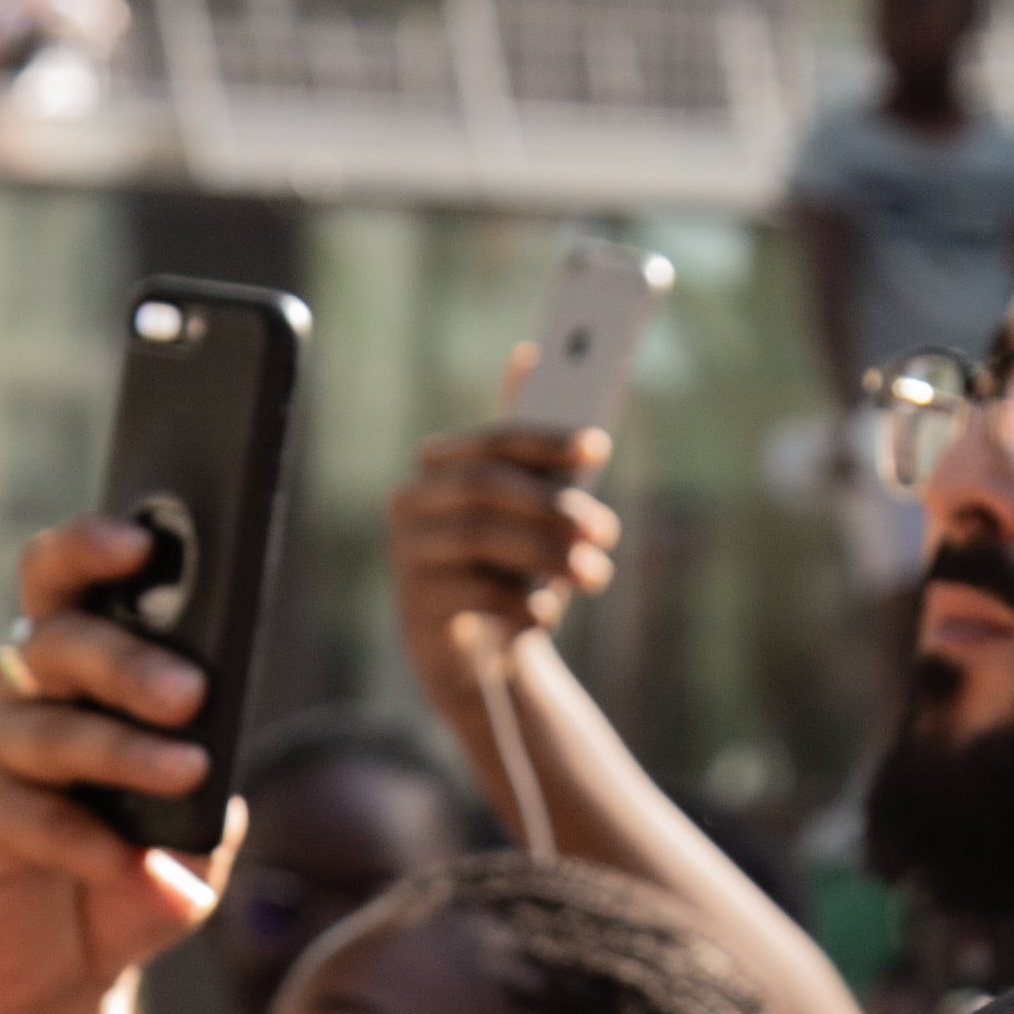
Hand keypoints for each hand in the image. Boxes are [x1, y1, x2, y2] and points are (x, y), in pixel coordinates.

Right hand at [0, 517, 237, 1013]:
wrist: (62, 973)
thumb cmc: (128, 875)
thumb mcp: (189, 826)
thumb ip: (208, 782)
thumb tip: (221, 763)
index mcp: (67, 669)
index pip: (64, 584)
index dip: (91, 550)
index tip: (143, 539)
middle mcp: (15, 692)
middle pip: (61, 645)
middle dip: (129, 662)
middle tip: (189, 694)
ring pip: (51, 731)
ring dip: (124, 753)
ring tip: (187, 774)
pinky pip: (31, 817)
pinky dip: (93, 845)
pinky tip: (140, 871)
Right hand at [390, 406, 622, 687]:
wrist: (477, 658)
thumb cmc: (507, 570)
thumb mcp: (527, 514)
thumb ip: (530, 451)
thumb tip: (527, 354)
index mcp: (440, 466)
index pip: (494, 441)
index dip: (547, 441)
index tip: (598, 447)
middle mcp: (413, 501)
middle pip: (485, 486)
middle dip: (552, 506)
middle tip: (605, 532)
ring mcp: (408, 553)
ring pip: (480, 536)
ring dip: (548, 556)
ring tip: (593, 577)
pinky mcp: (416, 605)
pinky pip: (476, 592)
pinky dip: (523, 602)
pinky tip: (546, 615)